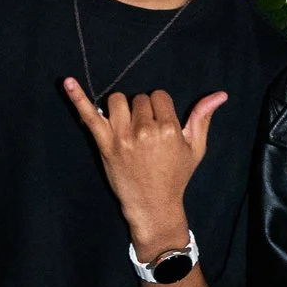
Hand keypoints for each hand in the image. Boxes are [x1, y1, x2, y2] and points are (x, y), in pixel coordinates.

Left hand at [63, 77, 224, 258]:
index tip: (160, 125)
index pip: (159, 96)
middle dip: (143, 111)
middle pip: (139, 98)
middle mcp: (144, 130)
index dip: (160, 108)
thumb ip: (202, 118)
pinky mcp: (104, 143)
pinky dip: (77, 97)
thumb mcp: (195, 148)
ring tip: (127, 126)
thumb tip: (220, 94)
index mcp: (168, 128)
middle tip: (146, 134)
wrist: (153, 204)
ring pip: (118, 100)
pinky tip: (67, 82)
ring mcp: (122, 136)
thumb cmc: (176, 176)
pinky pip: (89, 115)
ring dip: (122, 109)